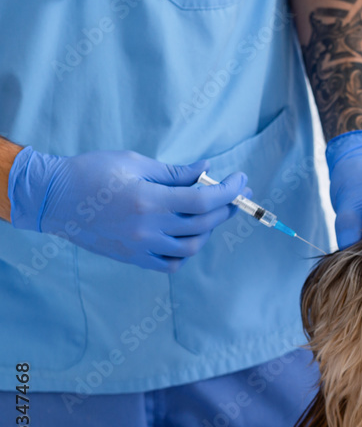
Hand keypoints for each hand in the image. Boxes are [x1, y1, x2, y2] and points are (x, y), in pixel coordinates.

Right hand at [7, 147, 246, 272]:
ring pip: (191, 247)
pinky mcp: (133, 258)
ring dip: (208, 230)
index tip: (242, 181)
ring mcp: (141, 247)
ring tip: (209, 214)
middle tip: (233, 194)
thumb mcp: (135, 162)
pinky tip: (186, 235)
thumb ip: (175, 172)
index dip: (228, 191)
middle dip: (225, 207)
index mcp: (150, 200)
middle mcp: (148, 228)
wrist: (54, 199)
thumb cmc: (92, 172)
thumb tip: (206, 170)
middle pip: (203, 223)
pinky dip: (185, 252)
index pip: (204, 200)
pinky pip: (171, 264)